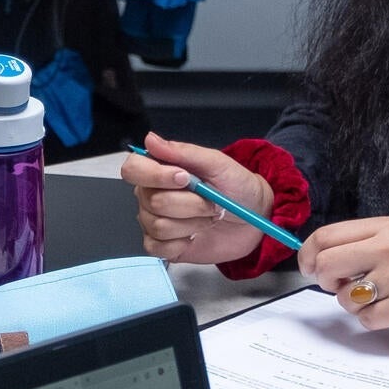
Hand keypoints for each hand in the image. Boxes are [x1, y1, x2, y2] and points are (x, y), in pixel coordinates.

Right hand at [122, 133, 273, 266]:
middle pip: (153, 201)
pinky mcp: (163, 245)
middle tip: (211, 201)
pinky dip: (182, 243)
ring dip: (193, 223)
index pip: (133, 169)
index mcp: (160, 171)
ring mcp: (155, 221)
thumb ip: (183, 152)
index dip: (155, 175)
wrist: (255, 217)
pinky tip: (195, 234)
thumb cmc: (238, 187)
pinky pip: (158, 248)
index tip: (184, 178)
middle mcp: (152, 195)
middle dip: (191, 204)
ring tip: (208, 217)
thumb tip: (151, 140)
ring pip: (159, 226)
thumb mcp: (217, 163)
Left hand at [298, 217, 388, 334]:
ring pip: (344, 297)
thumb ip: (365, 242)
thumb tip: (321, 257)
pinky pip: (366, 319)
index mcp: (387, 227)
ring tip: (380, 297)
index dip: (308, 254)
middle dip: (325, 280)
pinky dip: (373, 320)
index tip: (308, 267)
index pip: (326, 236)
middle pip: (326, 265)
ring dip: (353, 303)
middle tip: (341, 285)